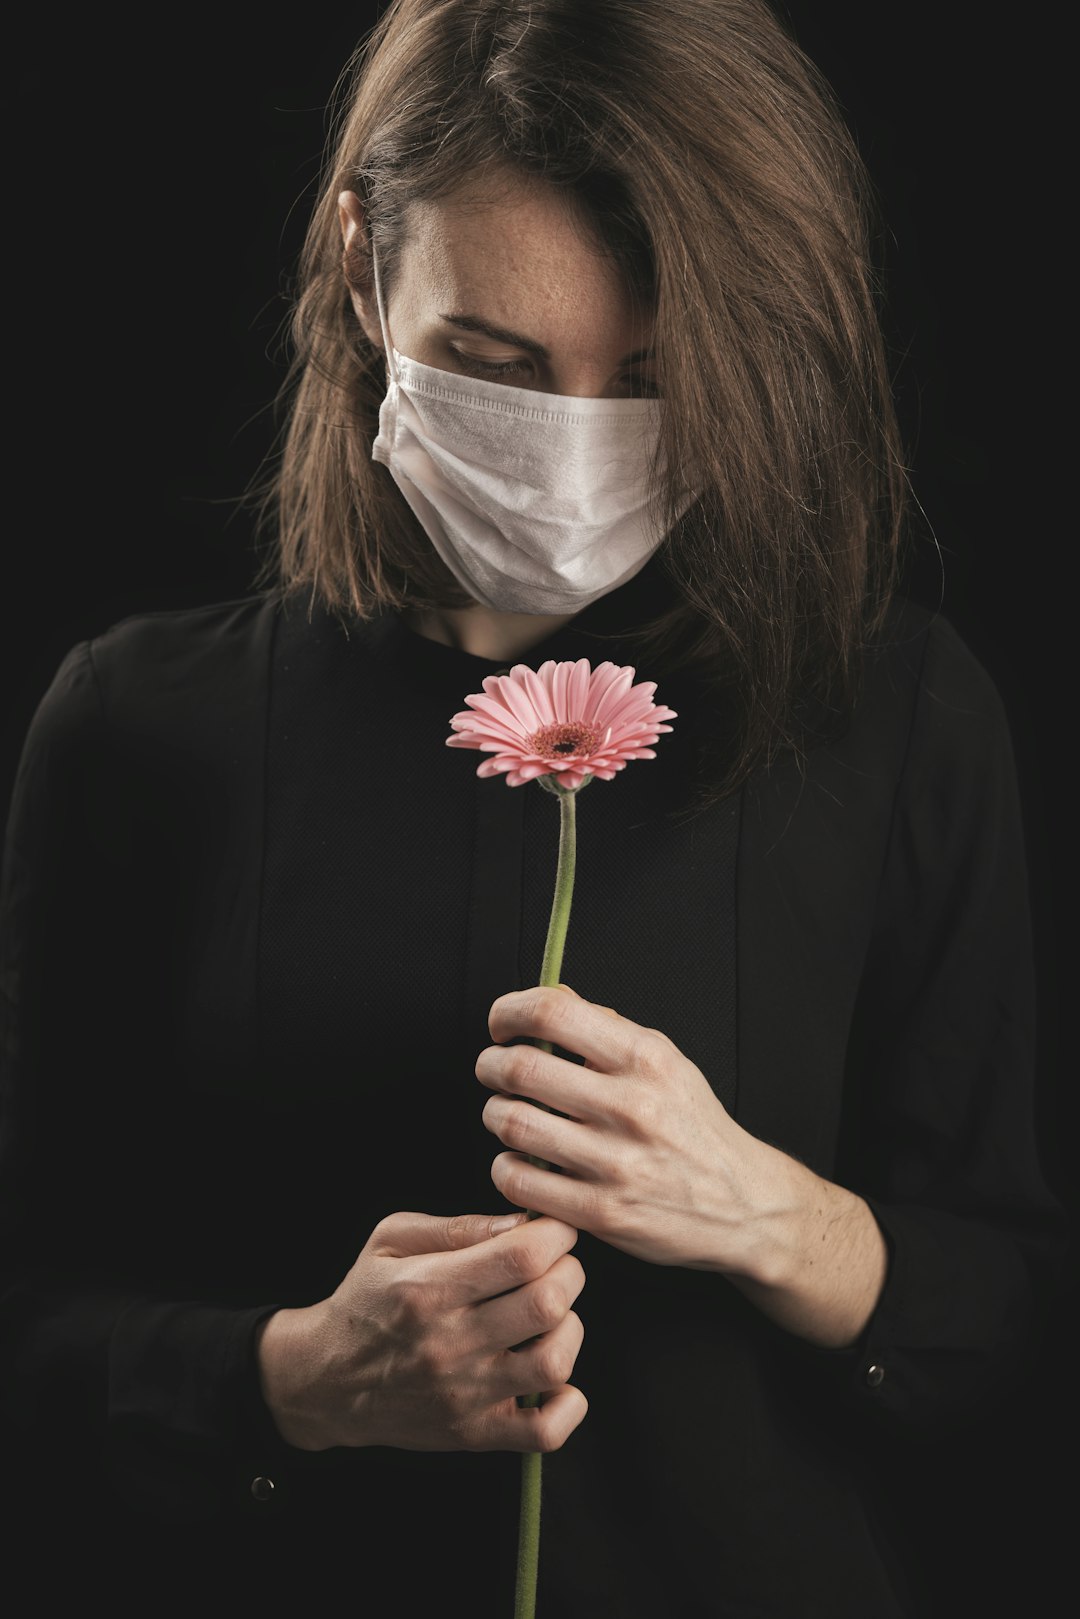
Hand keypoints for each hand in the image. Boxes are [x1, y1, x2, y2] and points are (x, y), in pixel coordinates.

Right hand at [255, 1210, 586, 1452]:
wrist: (326, 1380)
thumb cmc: (366, 1299)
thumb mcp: (391, 1240)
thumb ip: (459, 1227)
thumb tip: (522, 1222)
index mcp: (429, 1288)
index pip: (521, 1256)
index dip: (555, 1234)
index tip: (553, 1229)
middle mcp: (448, 1343)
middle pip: (546, 1302)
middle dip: (569, 1272)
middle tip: (557, 1265)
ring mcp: (464, 1395)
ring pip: (554, 1361)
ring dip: (569, 1329)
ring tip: (551, 1316)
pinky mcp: (474, 1434)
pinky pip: (544, 1432)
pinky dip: (568, 1404)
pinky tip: (557, 1377)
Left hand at [476, 983, 762, 1270]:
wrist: (743, 1205)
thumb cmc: (694, 1128)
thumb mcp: (667, 1063)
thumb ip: (609, 1030)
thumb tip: (551, 996)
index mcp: (645, 1058)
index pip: (552, 1012)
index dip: (509, 1011)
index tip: (500, 1023)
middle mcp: (631, 1105)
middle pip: (520, 1068)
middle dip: (489, 1065)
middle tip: (492, 1070)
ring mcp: (616, 1162)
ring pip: (512, 1124)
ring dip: (494, 1114)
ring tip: (505, 1114)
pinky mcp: (601, 1211)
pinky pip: (520, 1180)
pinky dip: (505, 1166)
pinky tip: (519, 1160)